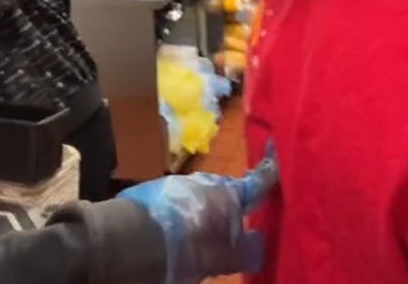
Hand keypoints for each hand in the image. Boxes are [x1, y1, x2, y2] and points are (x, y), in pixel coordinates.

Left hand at [117, 146, 277, 282]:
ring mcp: (178, 185)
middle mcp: (208, 182)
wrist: (131, 240)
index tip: (277, 148)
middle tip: (228, 231)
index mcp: (231, 195)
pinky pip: (175, 202)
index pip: (260, 180)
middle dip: (229, 208)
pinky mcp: (153, 192)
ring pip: (199, 198)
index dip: (270, 170)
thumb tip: (260, 245)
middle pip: (227, 193)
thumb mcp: (221, 258)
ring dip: (200, 213)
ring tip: (194, 236)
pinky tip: (171, 232)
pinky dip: (178, 215)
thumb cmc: (187, 248)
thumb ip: (244, 251)